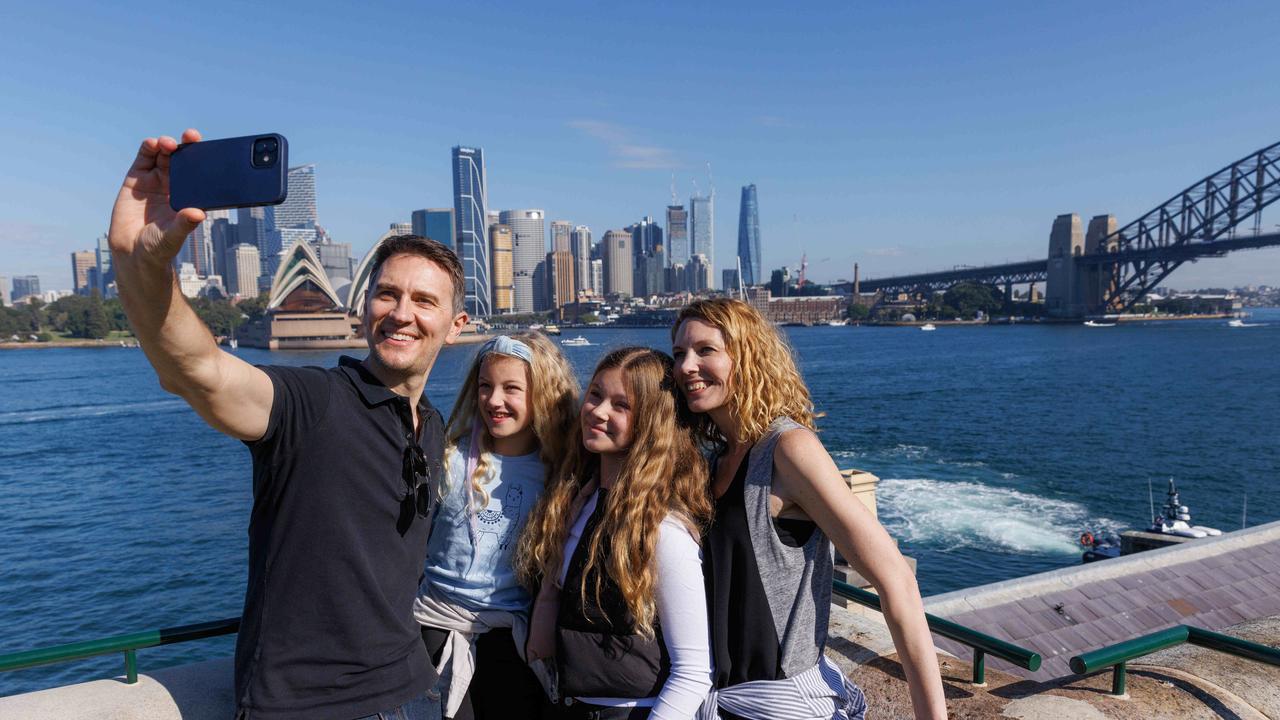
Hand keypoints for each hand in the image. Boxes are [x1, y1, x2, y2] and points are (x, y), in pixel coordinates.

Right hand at [108, 129, 206, 264]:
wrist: (133, 253)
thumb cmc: (158, 246)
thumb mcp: (173, 236)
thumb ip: (184, 225)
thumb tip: (198, 214)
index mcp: (189, 195)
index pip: (200, 172)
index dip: (205, 159)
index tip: (211, 150)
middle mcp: (173, 184)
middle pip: (182, 158)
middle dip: (188, 145)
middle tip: (191, 138)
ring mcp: (155, 179)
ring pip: (164, 154)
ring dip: (167, 144)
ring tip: (169, 144)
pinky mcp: (136, 178)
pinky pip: (144, 157)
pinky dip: (149, 147)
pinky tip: (153, 144)